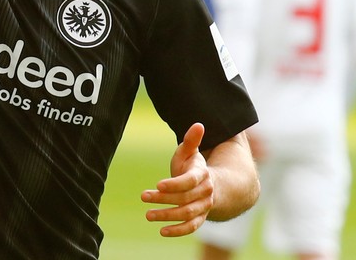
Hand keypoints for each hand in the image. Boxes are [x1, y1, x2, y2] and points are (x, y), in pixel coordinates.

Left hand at [140, 122, 214, 236]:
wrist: (211, 186)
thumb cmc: (193, 167)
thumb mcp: (190, 153)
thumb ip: (191, 141)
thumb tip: (198, 124)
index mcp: (202, 174)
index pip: (189, 181)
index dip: (174, 184)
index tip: (158, 184)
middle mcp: (205, 192)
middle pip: (184, 198)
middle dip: (163, 199)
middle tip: (144, 196)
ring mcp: (203, 207)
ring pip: (187, 214)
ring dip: (168, 216)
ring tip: (148, 215)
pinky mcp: (199, 219)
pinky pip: (191, 227)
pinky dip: (178, 231)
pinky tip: (162, 231)